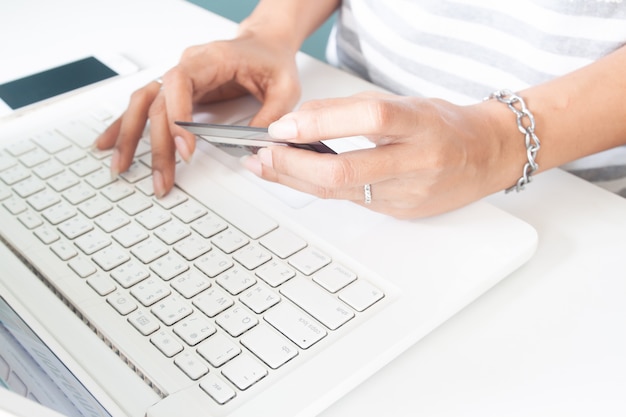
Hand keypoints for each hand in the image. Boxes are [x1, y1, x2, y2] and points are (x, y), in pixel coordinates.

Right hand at [93, 34, 300, 196]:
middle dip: (157, 145)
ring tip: (120, 166)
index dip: (177, 118)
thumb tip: (255, 145)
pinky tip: (110, 144)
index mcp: (210, 60)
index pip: (180, 85)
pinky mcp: (176, 93)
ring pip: (143, 106)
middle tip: (161, 178)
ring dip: (130, 137)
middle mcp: (187, 68)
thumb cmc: (271, 60)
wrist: (264, 44)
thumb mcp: (284, 87)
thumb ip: (272, 115)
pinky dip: (125, 126)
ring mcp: (178, 80)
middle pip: (159, 104)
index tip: (183, 149)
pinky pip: (144, 107)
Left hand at [242, 91, 521, 217]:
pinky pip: (350, 202)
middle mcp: (418, 161)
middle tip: (263, 155)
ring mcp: (409, 193)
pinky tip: (297, 179)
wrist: (486, 156)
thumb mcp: (404, 102)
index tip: (284, 126)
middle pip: (346, 171)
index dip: (320, 123)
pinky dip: (319, 189)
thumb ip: (352, 110)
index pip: (369, 119)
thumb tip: (298, 122)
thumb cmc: (443, 125)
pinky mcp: (401, 213)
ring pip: (340, 193)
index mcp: (421, 123)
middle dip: (293, 166)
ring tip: (267, 166)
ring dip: (295, 180)